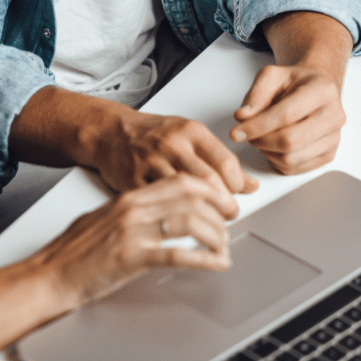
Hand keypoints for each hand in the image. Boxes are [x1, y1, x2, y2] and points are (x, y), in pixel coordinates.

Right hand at [31, 173, 230, 309]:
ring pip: (189, 222)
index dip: (209, 190)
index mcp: (127, 198)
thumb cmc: (72, 253)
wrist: (49, 275)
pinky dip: (205, 259)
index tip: (222, 202)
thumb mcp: (104, 221)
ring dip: (215, 235)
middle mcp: (132, 209)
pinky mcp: (131, 257)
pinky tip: (218, 264)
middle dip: (218, 212)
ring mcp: (132, 232)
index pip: (180, 182)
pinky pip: (178, 253)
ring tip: (223, 247)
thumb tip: (161, 214)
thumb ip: (132, 213)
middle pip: (191, 198)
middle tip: (228, 226)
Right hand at [91, 110, 258, 218]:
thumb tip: (250, 184)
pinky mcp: (132, 184)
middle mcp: (171, 146)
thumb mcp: (188, 137)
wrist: (110, 133)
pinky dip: (179, 222)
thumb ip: (218, 158)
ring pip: (187, 198)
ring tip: (212, 226)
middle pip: (209, 183)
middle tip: (230, 214)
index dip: (238, 185)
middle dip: (225, 205)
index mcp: (190, 132)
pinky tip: (188, 229)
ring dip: (205, 217)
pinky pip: (161, 207)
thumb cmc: (151, 136)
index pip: (225, 162)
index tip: (241, 195)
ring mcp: (150, 165)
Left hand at [230, 64, 345, 174]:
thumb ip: (256, 94)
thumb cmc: (293, 85)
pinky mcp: (328, 155)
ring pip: (290, 159)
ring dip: (266, 151)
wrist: (314, 92)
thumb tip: (243, 117)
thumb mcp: (271, 76)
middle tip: (247, 135)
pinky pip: (294, 168)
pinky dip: (276, 160)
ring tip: (262, 137)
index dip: (256, 127)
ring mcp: (334, 138)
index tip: (235, 133)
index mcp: (323, 91)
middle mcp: (334, 116)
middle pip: (289, 141)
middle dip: (260, 141)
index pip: (286, 115)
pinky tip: (273, 146)